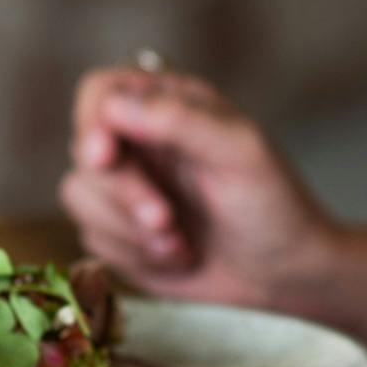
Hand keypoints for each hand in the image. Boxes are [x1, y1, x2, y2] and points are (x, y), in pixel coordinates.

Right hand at [60, 66, 343, 311]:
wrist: (286, 274)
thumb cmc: (274, 206)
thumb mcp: (241, 153)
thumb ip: (181, 121)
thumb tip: (116, 106)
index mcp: (169, 105)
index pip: (100, 92)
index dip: (92, 122)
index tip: (106, 157)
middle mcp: (140, 141)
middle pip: (84, 150)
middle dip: (123, 194)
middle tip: (166, 221)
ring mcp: (127, 187)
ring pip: (80, 197)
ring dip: (130, 231)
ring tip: (182, 245)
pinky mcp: (120, 232)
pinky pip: (93, 238)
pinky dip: (134, 255)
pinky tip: (178, 257)